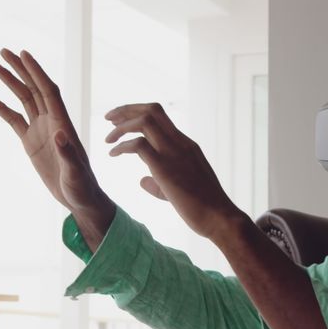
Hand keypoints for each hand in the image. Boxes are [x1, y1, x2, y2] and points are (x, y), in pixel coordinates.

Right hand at [0, 49, 114, 240]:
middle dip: (19, 69)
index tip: (23, 54)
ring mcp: (40, 130)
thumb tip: (58, 134)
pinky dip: (1, 106)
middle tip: (2, 51)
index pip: (48, 91)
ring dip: (9, 81)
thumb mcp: (75, 172)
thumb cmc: (82, 186)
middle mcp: (51, 121)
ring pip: (23, 99)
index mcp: (63, 124)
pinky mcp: (30, 141)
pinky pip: (13, 119)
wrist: (79, 199)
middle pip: (33, 88)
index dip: (36, 72)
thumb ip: (67, 153)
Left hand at [105, 103, 246, 241]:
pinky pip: (138, 145)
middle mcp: (180, 143)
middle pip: (152, 110)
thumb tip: (142, 180)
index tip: (120, 120)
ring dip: (122, 126)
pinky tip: (113, 154)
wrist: (219, 218)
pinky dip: (122, 146)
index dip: (137, 113)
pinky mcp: (165, 168)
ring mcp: (174, 153)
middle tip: (108, 117)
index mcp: (186, 145)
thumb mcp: (179, 189)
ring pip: (144, 121)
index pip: (160, 117)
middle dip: (127, 110)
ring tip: (108, 139)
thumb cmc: (204, 208)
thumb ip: (159, 181)